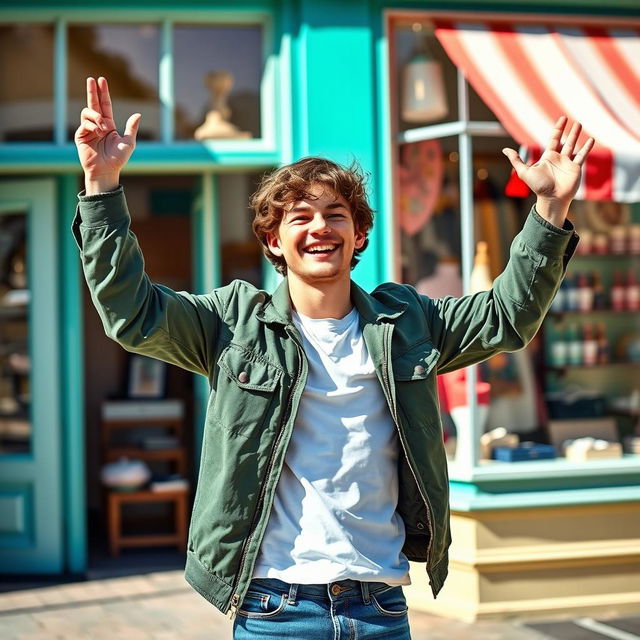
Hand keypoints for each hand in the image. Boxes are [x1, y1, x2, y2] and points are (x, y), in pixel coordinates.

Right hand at [74, 77, 140, 194]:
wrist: (106, 171)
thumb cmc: (118, 159)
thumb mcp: (128, 143)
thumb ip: (131, 128)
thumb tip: (138, 114)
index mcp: (109, 125)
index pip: (105, 105)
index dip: (103, 93)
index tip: (101, 80)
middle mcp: (97, 125)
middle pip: (93, 104)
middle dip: (92, 91)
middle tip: (91, 79)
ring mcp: (88, 130)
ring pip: (88, 112)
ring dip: (96, 116)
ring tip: (103, 127)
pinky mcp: (81, 136)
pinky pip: (84, 123)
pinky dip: (91, 125)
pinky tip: (97, 132)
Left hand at [502, 117, 593, 225]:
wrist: (551, 198)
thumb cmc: (538, 186)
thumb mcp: (524, 172)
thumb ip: (516, 160)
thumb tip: (505, 149)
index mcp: (548, 157)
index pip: (554, 139)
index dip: (558, 129)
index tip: (562, 119)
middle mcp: (558, 159)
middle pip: (565, 141)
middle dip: (569, 132)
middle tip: (573, 121)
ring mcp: (568, 163)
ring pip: (574, 146)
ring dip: (577, 136)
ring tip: (580, 125)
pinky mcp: (576, 169)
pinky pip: (582, 156)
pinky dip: (586, 148)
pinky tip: (591, 140)